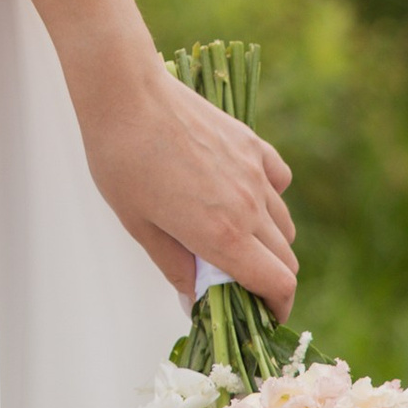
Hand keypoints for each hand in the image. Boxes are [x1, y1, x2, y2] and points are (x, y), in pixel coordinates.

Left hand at [78, 57, 297, 315]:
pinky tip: (242, 196)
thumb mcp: (138, 224)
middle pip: (286, 259)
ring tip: (235, 240)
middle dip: (269, 280)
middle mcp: (249, 207)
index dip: (277, 308)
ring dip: (269, 243)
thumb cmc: (121, 159)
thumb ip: (174, 265)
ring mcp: (255, 173)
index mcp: (222, 235)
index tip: (264, 314)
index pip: (278, 284)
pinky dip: (271, 198)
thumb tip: (193, 299)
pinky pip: (279, 182)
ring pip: (284, 224)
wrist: (126, 93)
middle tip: (239, 283)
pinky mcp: (252, 144)